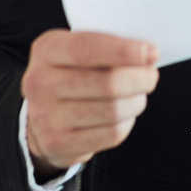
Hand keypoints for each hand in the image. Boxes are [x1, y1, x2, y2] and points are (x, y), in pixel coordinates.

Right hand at [21, 30, 159, 180]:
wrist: (41, 114)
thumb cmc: (72, 72)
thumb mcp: (77, 49)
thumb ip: (105, 46)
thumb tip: (148, 55)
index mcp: (46, 49)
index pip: (87, 48)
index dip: (123, 51)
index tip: (151, 53)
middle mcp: (39, 82)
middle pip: (106, 82)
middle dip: (139, 79)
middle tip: (151, 76)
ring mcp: (44, 116)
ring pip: (112, 110)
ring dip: (136, 101)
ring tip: (139, 95)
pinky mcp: (56, 143)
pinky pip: (109, 134)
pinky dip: (126, 123)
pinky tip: (126, 115)